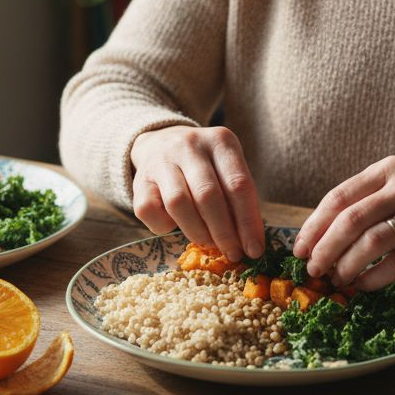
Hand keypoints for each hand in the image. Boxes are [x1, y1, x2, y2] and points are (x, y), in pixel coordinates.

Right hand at [130, 126, 264, 261]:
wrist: (161, 143)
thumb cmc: (206, 166)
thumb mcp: (227, 170)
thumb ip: (239, 200)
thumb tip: (250, 242)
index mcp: (220, 141)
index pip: (239, 184)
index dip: (248, 221)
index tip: (255, 249)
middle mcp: (189, 145)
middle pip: (208, 195)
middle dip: (224, 232)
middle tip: (233, 253)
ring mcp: (161, 161)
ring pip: (178, 203)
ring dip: (197, 232)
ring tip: (209, 244)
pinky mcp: (139, 179)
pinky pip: (149, 210)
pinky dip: (164, 227)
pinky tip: (175, 227)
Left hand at [292, 156, 394, 290]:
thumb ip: (368, 203)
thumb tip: (319, 238)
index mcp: (389, 170)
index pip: (339, 197)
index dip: (313, 226)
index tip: (298, 249)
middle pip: (350, 220)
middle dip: (324, 249)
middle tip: (313, 270)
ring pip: (371, 243)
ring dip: (347, 266)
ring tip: (337, 279)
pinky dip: (373, 278)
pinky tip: (362, 286)